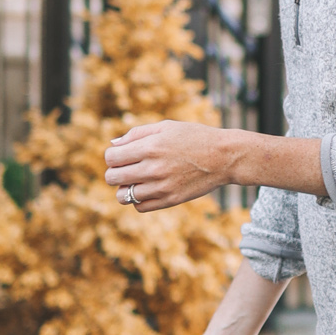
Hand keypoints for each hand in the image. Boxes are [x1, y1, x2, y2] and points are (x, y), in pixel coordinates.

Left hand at [105, 119, 239, 211]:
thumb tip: (113, 146)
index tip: (121, 156)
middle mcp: (153, 168)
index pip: (111, 158)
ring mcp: (162, 186)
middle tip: (125, 169)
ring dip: (124, 188)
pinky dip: (138, 200)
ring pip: (123, 196)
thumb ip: (136, 134)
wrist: (224, 157)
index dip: (112, 157)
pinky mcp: (170, 200)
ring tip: (136, 181)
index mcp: (150, 146)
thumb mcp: (166, 127)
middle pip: (112, 177)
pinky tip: (147, 190)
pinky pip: (140, 207)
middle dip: (114, 173)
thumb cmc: (194, 137)